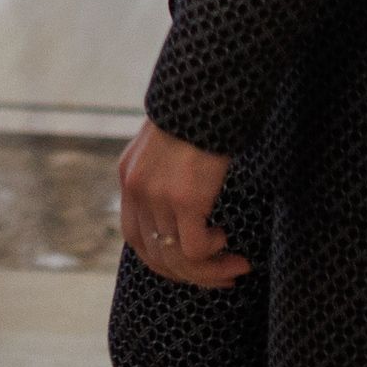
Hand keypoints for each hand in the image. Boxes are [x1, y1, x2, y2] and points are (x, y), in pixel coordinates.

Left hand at [116, 123, 246, 289]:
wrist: (204, 91)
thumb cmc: (195, 116)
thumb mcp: (165, 146)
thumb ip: (164, 174)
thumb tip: (188, 207)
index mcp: (129, 179)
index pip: (136, 239)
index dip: (163, 261)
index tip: (193, 267)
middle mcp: (137, 192)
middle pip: (155, 256)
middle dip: (190, 275)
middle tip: (222, 275)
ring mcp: (158, 198)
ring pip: (177, 259)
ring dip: (209, 271)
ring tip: (236, 266)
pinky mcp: (184, 200)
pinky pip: (195, 249)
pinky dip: (213, 253)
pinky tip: (226, 238)